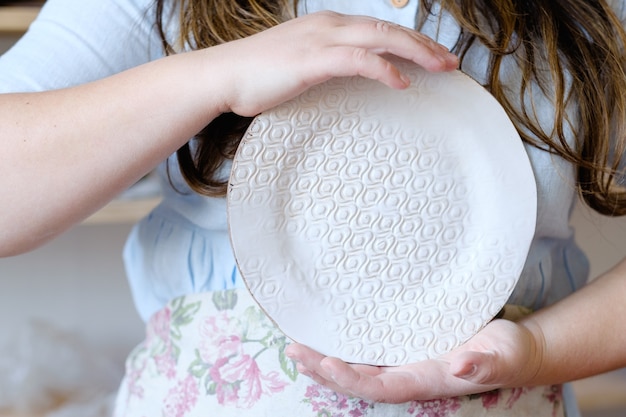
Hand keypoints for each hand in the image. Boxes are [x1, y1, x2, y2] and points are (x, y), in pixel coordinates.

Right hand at [206, 11, 458, 116]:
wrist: (222, 75)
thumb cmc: (256, 75)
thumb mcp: (298, 64)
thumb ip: (324, 64)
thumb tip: (345, 76)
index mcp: (327, 25)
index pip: (378, 29)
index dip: (410, 41)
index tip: (434, 57)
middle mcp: (328, 26)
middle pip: (388, 30)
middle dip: (424, 45)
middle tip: (451, 62)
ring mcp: (321, 40)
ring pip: (380, 39)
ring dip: (415, 53)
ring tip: (441, 68)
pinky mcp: (312, 60)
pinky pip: (357, 60)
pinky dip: (383, 69)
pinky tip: (402, 83)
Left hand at [285, 319, 543, 402]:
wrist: (513, 351)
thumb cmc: (508, 353)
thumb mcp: (501, 355)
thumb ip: (483, 363)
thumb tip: (460, 365)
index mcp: (426, 380)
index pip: (381, 386)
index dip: (352, 379)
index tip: (326, 362)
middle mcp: (410, 376)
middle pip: (359, 381)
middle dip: (325, 369)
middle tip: (294, 350)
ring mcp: (406, 365)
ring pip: (359, 369)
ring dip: (326, 362)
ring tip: (296, 348)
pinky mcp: (406, 350)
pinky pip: (368, 355)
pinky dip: (343, 350)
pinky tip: (325, 341)